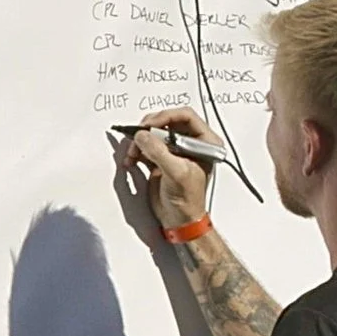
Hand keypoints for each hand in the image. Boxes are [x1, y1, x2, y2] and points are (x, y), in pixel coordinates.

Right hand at [124, 106, 218, 232]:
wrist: (179, 219)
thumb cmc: (189, 201)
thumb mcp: (177, 173)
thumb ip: (159, 152)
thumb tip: (143, 136)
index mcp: (204, 142)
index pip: (185, 116)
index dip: (165, 117)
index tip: (149, 125)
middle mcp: (190, 143)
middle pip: (166, 122)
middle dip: (149, 130)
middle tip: (139, 137)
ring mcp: (174, 151)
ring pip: (153, 133)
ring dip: (139, 141)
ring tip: (134, 153)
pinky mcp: (161, 159)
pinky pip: (145, 146)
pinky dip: (135, 151)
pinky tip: (132, 159)